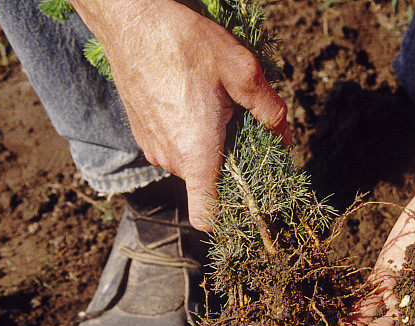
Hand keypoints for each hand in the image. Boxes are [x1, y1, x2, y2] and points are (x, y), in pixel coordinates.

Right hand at [73, 0, 290, 229]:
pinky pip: (176, 148)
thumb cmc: (183, 42)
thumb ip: (269, 110)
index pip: (207, 216)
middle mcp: (171, 159)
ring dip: (213, 148)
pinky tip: (198, 102)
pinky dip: (194, 137)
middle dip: (234, 166)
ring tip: (221, 108)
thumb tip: (285, 136)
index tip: (252, 201)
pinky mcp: (144, 133)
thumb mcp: (242, 70)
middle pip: (210, 185)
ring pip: (194, 165)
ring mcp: (154, 147)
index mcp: (196, 153)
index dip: (231, 217)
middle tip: (247, 129)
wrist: (129, 16)